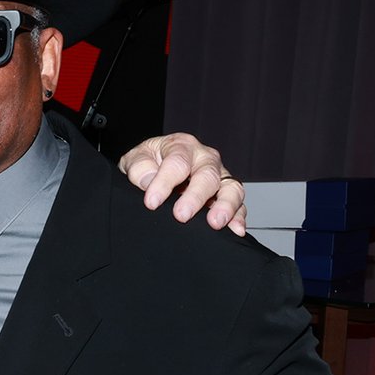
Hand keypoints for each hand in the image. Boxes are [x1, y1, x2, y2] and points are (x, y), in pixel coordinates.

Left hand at [119, 132, 246, 234]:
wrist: (156, 168)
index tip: (151, 202)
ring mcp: (219, 175)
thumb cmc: (147, 163)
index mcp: (181, 146)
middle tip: (181, 215)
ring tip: (215, 223)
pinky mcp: (227, 193)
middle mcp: (204, 158)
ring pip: (231, 187)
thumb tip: (149, 183)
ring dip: (225, 206)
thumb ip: (139, 168)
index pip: (177, 162)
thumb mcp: (134, 160)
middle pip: (207, 175)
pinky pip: (239, 204)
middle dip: (195, 196)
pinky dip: (239, 216)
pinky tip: (236, 229)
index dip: (164, 183)